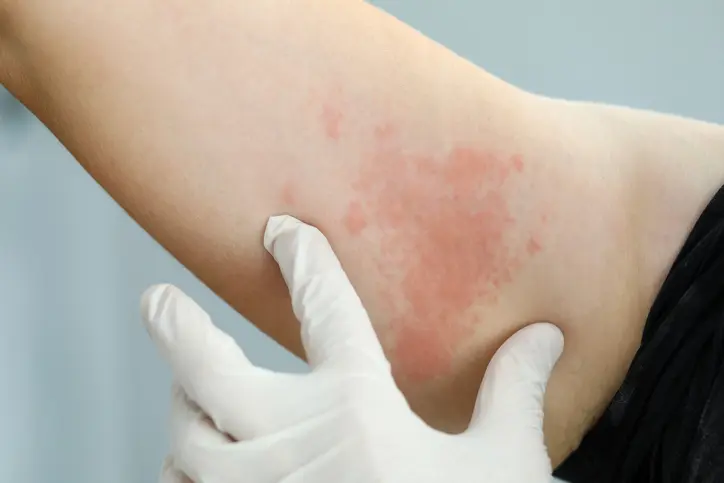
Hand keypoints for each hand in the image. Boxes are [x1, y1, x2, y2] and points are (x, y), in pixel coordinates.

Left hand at [143, 215, 563, 482]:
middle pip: (207, 368)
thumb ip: (514, 393)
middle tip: (156, 300)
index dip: (304, 260)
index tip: (283, 232)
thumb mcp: (504, 467)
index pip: (326, 307)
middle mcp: (291, 443)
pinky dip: (184, 473)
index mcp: (359, 410)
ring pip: (185, 438)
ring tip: (186, 391)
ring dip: (182, 408)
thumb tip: (543, 336)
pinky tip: (195, 467)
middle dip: (176, 327)